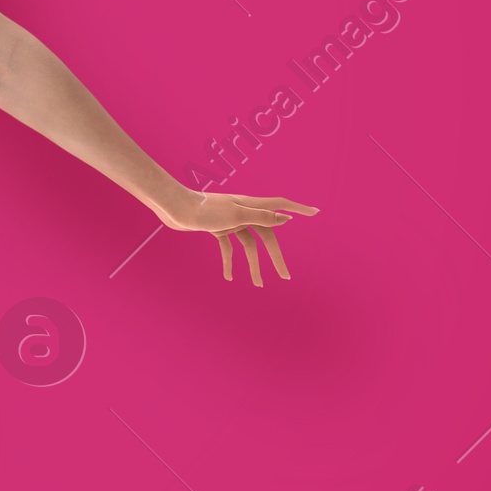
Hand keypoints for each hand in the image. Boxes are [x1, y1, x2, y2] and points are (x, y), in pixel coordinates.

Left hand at [153, 188, 319, 285]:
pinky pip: (229, 247)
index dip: (299, 210)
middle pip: (266, 236)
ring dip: (252, 265)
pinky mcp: (217, 228)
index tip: (316, 213)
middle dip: (275, 257)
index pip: (281, 206)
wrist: (175, 208)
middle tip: (285, 277)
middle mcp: (244, 212)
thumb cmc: (204, 210)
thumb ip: (261, 217)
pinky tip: (228, 277)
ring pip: (248, 245)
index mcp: (251, 206)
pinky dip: (229, 261)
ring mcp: (230, 220)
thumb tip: (285, 219)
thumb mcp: (235, 214)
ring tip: (257, 285)